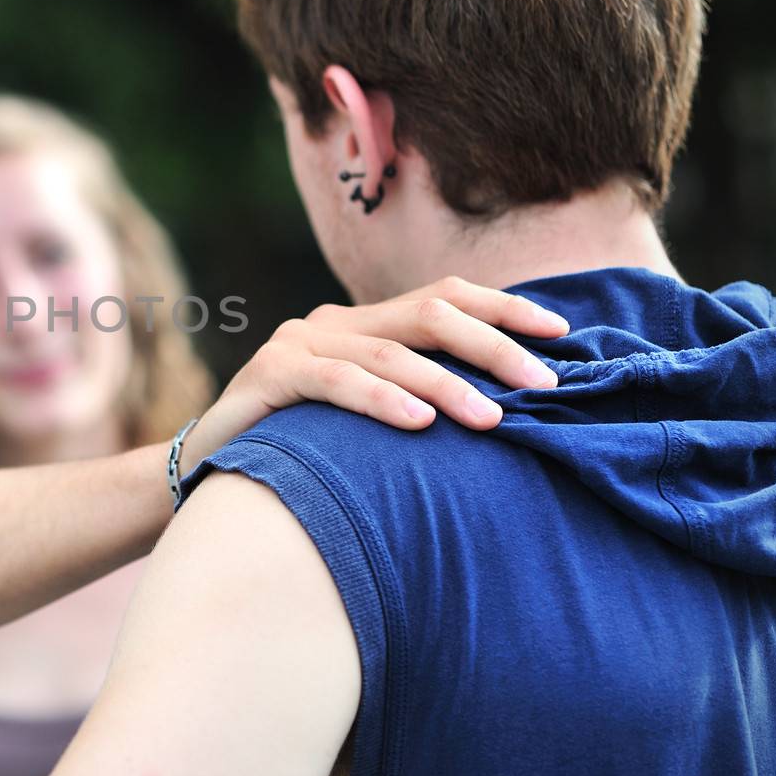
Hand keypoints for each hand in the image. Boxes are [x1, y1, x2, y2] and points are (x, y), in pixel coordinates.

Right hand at [179, 276, 568, 468]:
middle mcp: (336, 322)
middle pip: (430, 313)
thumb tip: (511, 414)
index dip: (506, 309)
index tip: (564, 335)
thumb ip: (419, 402)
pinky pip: (336, 380)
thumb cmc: (305, 456)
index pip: (447, 299)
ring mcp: (299, 341)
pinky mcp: (270, 373)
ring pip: (391, 350)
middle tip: (544, 385)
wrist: (211, 476)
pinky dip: (382, 399)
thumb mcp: (370, 422)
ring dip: (448, 385)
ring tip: (492, 419)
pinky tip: (418, 422)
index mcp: (366, 325)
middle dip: (495, 346)